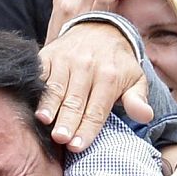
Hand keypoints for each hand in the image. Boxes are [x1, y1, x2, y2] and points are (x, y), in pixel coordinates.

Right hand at [37, 21, 152, 151]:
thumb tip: (146, 116)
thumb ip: (137, 99)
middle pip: (75, 100)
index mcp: (109, 76)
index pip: (97, 109)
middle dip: (68, 120)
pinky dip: (34, 89)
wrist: (97, 29)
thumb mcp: (134, 79)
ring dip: (49, 105)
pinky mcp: (47, 56)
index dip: (87, 129)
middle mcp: (86, 66)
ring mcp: (65, 60)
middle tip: (61, 138)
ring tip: (44, 121)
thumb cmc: (115, 64)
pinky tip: (30, 103)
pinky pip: (39, 75)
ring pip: (55, 88)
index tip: (78, 146)